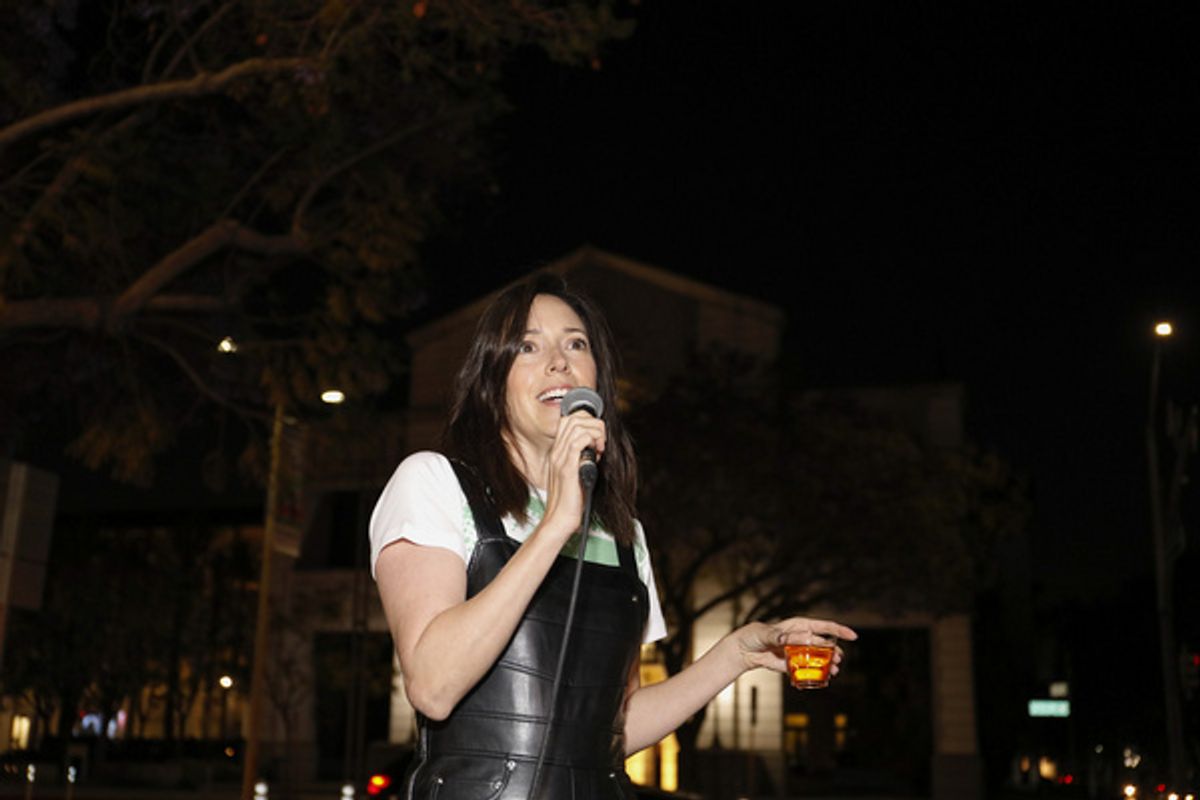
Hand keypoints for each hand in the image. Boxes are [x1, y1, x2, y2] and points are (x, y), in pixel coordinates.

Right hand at [540, 410, 605, 538]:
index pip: (569, 420)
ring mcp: (560, 459)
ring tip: (600, 448)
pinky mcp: (566, 468)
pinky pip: (577, 442)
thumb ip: (582, 459)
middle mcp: (557, 452)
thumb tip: (596, 449)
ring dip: (595, 432)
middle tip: (601, 442)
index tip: (599, 439)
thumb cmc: (570, 501)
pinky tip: (597, 454)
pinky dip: (591, 442)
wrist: (559, 520)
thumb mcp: (577, 474)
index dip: (588, 422)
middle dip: (594, 424)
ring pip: (577, 426)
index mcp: (558, 452)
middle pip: (573, 418)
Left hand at [734, 617, 857, 676]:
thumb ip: (781, 636)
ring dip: (827, 663)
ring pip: (818, 657)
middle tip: (838, 660)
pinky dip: (815, 674)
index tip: (853, 636)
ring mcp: (798, 651)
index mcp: (798, 625)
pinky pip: (806, 669)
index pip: (823, 626)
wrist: (743, 650)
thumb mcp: (767, 634)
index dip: (839, 630)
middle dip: (834, 651)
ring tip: (834, 671)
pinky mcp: (792, 664)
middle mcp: (801, 637)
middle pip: (824, 644)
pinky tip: (822, 678)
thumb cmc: (754, 635)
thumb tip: (800, 638)